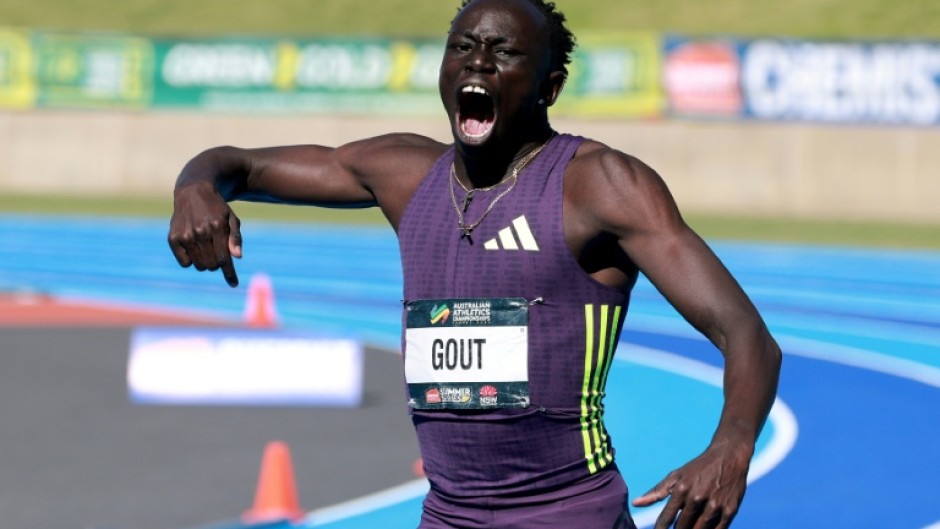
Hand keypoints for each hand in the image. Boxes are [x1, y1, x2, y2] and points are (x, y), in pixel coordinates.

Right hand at [168, 182, 242, 287]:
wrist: (193, 191)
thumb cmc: (217, 209)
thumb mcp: (231, 219)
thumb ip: (235, 238)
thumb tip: (237, 257)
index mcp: (217, 227)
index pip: (224, 259)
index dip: (230, 273)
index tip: (234, 284)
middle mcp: (200, 231)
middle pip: (212, 265)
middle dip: (217, 263)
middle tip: (217, 252)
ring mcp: (185, 235)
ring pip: (199, 265)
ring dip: (205, 262)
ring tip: (206, 248)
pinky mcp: (173, 238)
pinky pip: (184, 262)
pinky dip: (190, 260)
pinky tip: (193, 247)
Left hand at [632, 443, 750, 528]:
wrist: (728, 456)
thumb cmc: (697, 468)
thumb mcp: (676, 476)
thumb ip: (656, 492)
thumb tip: (635, 504)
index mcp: (681, 490)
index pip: (666, 518)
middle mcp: (697, 498)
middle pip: (682, 527)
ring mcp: (715, 505)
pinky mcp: (730, 510)